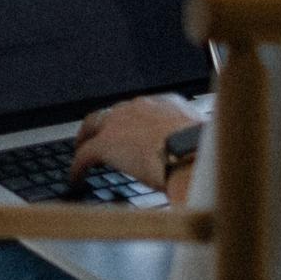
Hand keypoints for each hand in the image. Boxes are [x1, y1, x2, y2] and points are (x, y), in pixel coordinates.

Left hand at [70, 95, 193, 201]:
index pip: (140, 107)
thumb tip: (199, 151)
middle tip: (98, 137)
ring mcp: (119, 122)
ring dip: (86, 139)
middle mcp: (140, 106)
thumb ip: (192, 138)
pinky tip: (76, 177)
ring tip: (81, 152)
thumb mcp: (202, 136)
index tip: (131, 130)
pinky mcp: (104, 144)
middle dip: (104, 125)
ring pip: (92, 127)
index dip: (131, 120)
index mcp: (165, 102)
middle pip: (112, 112)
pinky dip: (78, 166)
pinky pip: (83, 154)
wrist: (190, 153)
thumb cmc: (204, 149)